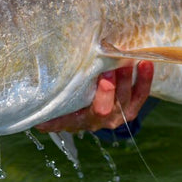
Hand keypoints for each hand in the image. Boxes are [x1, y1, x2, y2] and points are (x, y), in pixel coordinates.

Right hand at [36, 61, 153, 132]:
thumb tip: (35, 120)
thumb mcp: (57, 109)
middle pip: (106, 107)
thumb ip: (49, 113)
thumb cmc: (70, 104)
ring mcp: (119, 115)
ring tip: (128, 60)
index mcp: (78, 121)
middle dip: (108, 89)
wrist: (92, 111)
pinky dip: (145, 80)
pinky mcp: (133, 107)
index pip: (77, 118)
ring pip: (125, 100)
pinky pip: (141, 95)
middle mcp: (100, 121)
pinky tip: (146, 63)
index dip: (81, 107)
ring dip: (127, 80)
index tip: (92, 84)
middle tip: (108, 68)